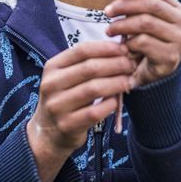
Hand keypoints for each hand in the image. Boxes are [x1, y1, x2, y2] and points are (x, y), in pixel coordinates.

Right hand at [26, 40, 136, 181]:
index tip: (125, 49)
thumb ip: (88, 63)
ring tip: (129, 81)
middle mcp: (51, 85)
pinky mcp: (66, 125)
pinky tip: (117, 101)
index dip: (106, 48)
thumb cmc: (66, 98)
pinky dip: (110, 104)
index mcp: (53, 67)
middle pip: (90, 68)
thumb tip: (120, 49)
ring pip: (93, 89)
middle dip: (116, 64)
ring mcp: (57, 106)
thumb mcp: (68, 77)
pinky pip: (94, 112)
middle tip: (132, 65)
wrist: (48, 133)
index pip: (82, 50)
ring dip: (116, 83)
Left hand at [104, 0, 180, 86]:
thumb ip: (136, 4)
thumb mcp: (143, 20)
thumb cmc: (147, 42)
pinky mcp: (171, 56)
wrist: (156, 74)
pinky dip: (129, 43)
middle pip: (151, 4)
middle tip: (107, 12)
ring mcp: (180, 40)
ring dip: (122, 25)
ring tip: (110, 31)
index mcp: (176, 9)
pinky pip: (144, 42)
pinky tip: (124, 47)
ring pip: (146, 22)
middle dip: (125, 5)